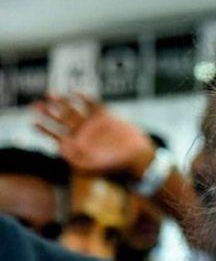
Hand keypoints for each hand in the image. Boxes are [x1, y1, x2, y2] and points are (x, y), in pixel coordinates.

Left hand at [33, 93, 155, 178]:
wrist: (137, 157)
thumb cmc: (114, 166)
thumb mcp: (91, 167)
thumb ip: (75, 159)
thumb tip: (59, 149)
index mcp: (76, 145)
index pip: (55, 135)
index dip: (44, 128)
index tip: (33, 121)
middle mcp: (82, 133)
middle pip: (61, 119)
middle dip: (49, 111)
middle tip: (37, 104)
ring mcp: (93, 123)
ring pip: (73, 109)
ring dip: (62, 102)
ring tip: (51, 94)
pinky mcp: (106, 116)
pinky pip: (93, 104)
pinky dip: (85, 99)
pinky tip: (77, 93)